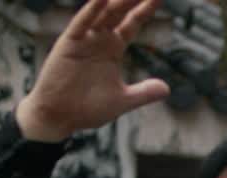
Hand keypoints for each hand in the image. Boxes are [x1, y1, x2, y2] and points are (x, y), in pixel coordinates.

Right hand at [15, 0, 169, 142]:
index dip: (145, 9)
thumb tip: (167, 89)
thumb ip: (143, 93)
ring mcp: (84, 40)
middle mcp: (99, 39)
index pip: (133, 22)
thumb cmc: (87, 108)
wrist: (59, 117)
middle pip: (120, 12)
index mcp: (112, 48)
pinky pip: (81, 24)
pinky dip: (91, 11)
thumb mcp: (121, 100)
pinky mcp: (68, 44)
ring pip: (102, 13)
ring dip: (116, 0)